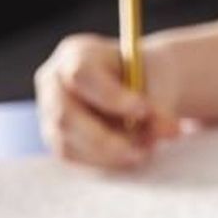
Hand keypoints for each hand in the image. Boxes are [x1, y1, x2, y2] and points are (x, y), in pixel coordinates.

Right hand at [34, 34, 180, 168]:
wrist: (141, 89)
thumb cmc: (146, 78)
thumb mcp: (158, 82)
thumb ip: (160, 105)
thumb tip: (166, 130)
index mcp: (77, 54)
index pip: (81, 75)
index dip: (111, 97)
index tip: (144, 111)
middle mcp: (54, 82)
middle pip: (66, 116)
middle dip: (106, 140)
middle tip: (144, 151)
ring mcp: (50, 113)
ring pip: (69, 143)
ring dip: (110, 154)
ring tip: (145, 151)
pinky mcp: (58, 140)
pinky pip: (77, 159)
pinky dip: (107, 162)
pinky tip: (131, 155)